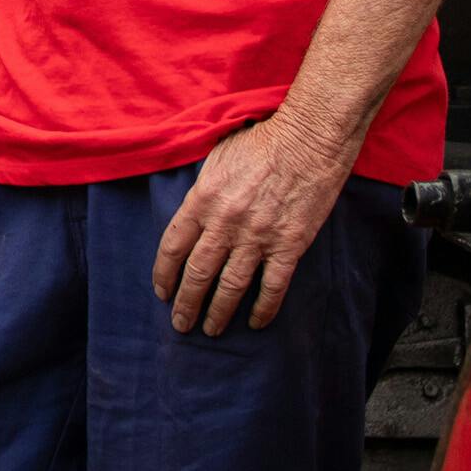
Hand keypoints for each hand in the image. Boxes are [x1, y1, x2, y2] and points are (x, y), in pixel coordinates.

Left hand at [152, 113, 353, 334]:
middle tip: (180, 324)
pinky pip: (273, 286)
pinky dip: (263, 309)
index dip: (164, 274)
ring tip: (210, 330)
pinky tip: (256, 322)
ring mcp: (257, 237)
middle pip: (198, 273)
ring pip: (231, 285)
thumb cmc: (260, 143)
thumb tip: (191, 219)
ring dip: (218, 312)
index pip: (173, 246)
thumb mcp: (216, 160)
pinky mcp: (289, 245)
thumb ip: (201, 193)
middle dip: (186, 303)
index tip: (162, 292)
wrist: (308, 140)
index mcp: (202, 199)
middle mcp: (225, 223)